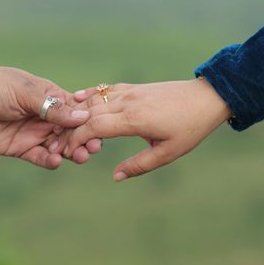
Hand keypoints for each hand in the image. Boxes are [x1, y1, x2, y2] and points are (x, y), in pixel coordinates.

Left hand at [0, 63, 101, 168]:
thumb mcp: (24, 93)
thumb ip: (52, 108)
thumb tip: (82, 117)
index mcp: (51, 97)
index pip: (77, 111)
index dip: (90, 121)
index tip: (101, 130)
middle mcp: (46, 116)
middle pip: (72, 131)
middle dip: (84, 140)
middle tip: (92, 148)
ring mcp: (33, 133)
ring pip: (60, 146)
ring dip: (71, 152)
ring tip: (78, 157)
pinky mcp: (20, 148)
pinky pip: (40, 157)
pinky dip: (49, 161)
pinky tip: (54, 161)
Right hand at [61, 78, 230, 180]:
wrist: (206, 98)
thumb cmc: (190, 128)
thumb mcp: (168, 153)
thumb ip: (139, 165)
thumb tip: (116, 177)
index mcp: (134, 120)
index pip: (94, 127)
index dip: (76, 139)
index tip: (66, 152)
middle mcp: (128, 102)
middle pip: (88, 114)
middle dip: (69, 129)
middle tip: (56, 143)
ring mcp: (129, 92)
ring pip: (94, 100)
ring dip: (76, 113)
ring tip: (62, 126)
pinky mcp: (133, 88)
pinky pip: (104, 90)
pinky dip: (89, 96)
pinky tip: (76, 99)